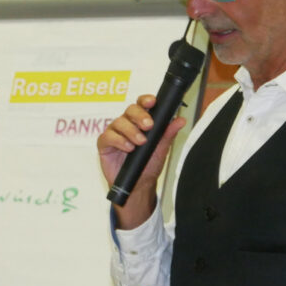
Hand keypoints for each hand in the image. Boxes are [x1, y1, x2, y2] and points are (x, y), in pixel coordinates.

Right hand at [97, 94, 186, 227]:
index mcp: (140, 122)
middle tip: (149, 126)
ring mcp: (115, 133)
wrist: (138, 185)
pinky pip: (108, 136)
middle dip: (140, 116)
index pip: (141, 104)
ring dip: (131, 131)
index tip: (153, 102)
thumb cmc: (148, 165)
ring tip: (139, 143)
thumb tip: (180, 120)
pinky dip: (119, 141)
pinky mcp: (104, 144)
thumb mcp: (161, 149)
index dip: (146, 100)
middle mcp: (127, 124)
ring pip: (119, 122)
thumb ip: (168, 134)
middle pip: (130, 110)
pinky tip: (128, 148)